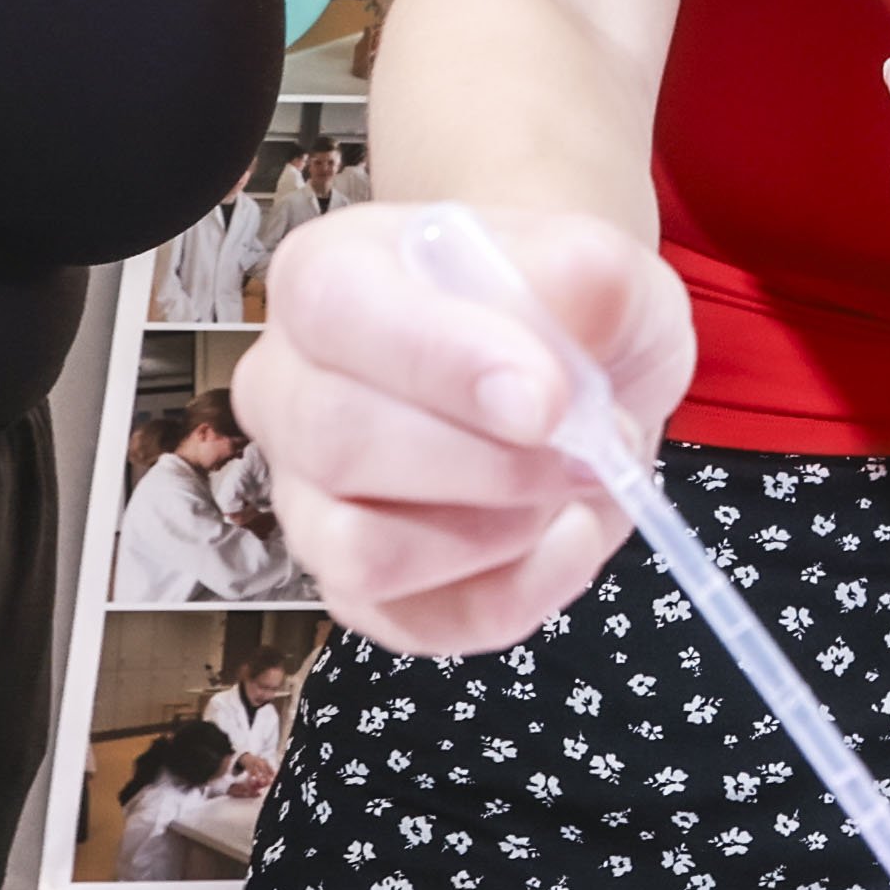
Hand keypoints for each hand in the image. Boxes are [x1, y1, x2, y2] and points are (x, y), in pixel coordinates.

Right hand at [237, 199, 691, 657]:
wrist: (574, 370)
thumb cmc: (562, 308)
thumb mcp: (601, 266)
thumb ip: (585, 279)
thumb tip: (561, 339)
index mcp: (325, 277)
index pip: (337, 311)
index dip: (441, 361)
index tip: (545, 402)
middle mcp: (288, 391)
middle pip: (339, 443)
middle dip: (490, 463)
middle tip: (590, 446)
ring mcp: (308, 500)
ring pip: (361, 553)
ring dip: (497, 532)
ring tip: (575, 484)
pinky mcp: (355, 591)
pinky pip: (419, 623)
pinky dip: (519, 591)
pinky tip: (571, 535)